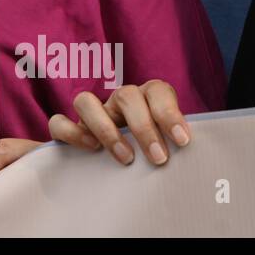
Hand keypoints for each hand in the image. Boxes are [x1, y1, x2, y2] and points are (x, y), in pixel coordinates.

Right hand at [48, 80, 192, 166]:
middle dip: (144, 127)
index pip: (157, 90)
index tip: (182, 141)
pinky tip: (91, 150)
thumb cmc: (154, 152)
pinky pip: (59, 122)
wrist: (126, 164)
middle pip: (126, 95)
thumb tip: (195, 155)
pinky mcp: (71, 128)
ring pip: (86, 100)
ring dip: (106, 129)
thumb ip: (175, 142)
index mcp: (147, 98)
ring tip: (125, 158)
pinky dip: (73, 133)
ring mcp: (92, 113)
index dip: (169, 112)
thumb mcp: (169, 144)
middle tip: (158, 158)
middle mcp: (118, 101)